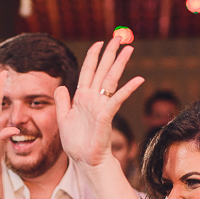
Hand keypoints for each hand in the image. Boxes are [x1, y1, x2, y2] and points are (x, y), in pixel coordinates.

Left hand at [54, 38, 143, 168]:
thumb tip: (61, 86)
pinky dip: (127, 89)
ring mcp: (101, 105)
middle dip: (109, 53)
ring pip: (111, 79)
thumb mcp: (63, 119)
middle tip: (118, 38)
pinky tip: (138, 79)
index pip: (88, 72)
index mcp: (82, 97)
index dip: (92, 57)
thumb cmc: (77, 143)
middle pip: (102, 70)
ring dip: (119, 64)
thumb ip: (62, 102)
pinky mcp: (106, 115)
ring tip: (129, 49)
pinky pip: (117, 99)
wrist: (85, 160)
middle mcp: (93, 98)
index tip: (98, 43)